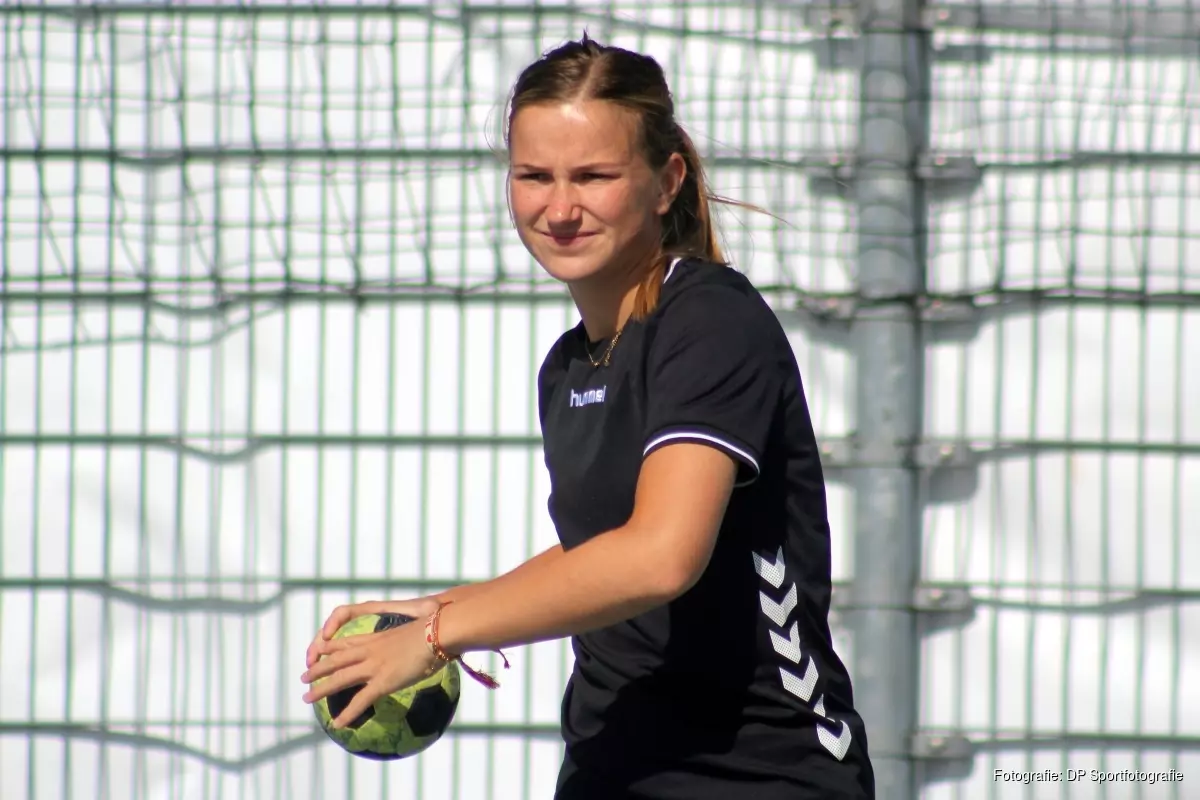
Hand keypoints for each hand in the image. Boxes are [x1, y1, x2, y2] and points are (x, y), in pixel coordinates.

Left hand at [300, 608, 442, 728]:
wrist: (436, 634)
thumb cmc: (432, 630)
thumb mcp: (410, 632)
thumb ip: (402, 640)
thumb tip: (408, 646)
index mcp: (375, 638)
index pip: (346, 642)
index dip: (329, 648)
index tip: (318, 651)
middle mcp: (370, 651)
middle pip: (336, 660)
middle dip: (318, 669)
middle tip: (303, 678)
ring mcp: (374, 667)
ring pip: (340, 678)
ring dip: (321, 689)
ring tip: (307, 698)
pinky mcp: (383, 682)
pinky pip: (361, 700)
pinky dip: (348, 713)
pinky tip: (337, 723)